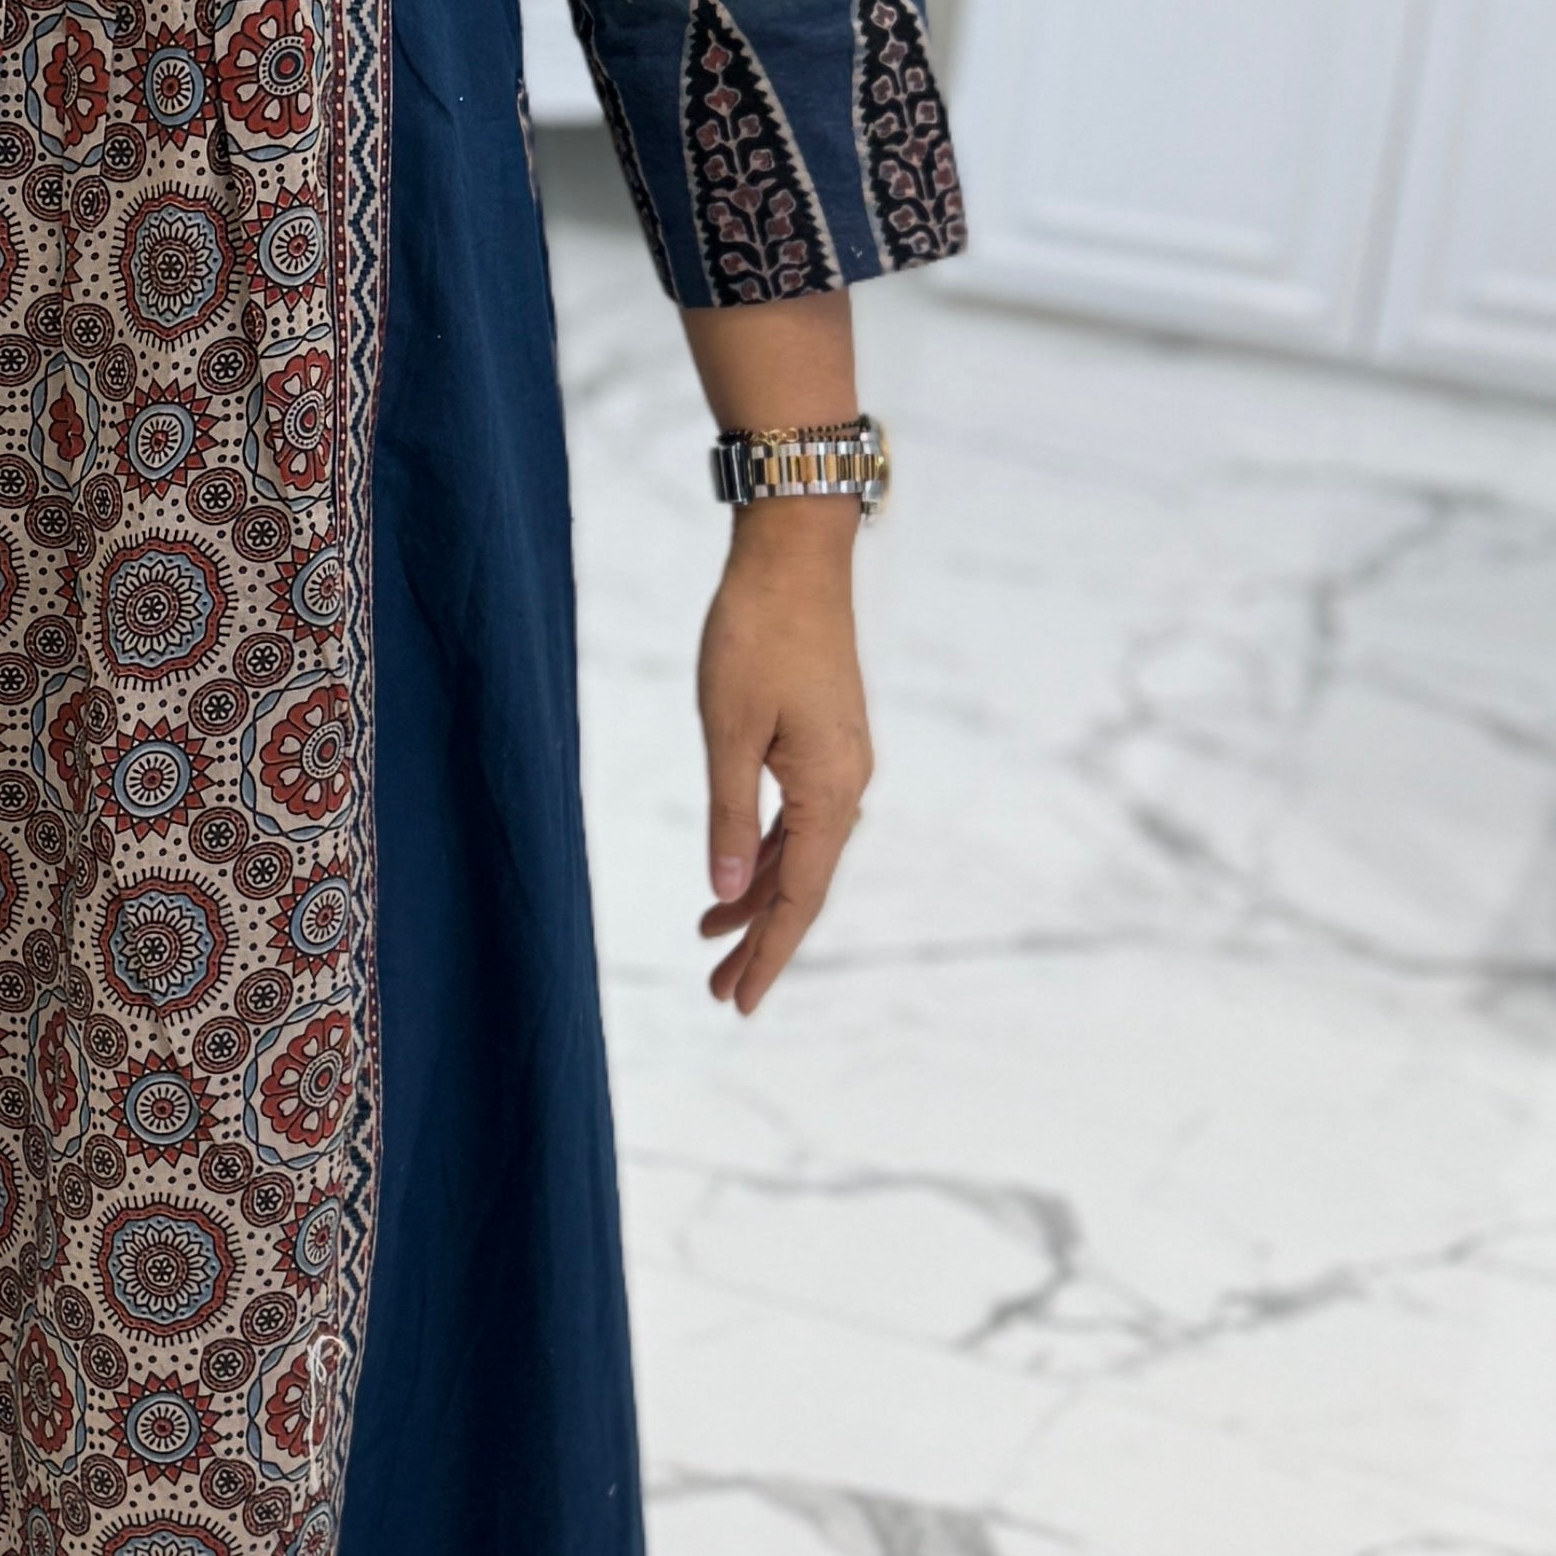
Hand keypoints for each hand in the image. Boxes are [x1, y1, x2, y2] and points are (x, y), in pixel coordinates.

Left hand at [693, 511, 872, 1015]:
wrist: (795, 554)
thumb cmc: (756, 634)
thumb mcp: (728, 733)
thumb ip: (727, 817)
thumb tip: (723, 892)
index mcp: (828, 791)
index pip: (797, 896)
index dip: (767, 953)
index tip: (737, 1001)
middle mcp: (846, 784)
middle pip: (802, 884)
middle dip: (760, 938)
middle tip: (718, 990)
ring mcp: (838, 762)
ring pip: (798, 851)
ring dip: (757, 895)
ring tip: (709, 936)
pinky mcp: (825, 740)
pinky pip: (797, 816)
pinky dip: (763, 850)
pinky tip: (734, 871)